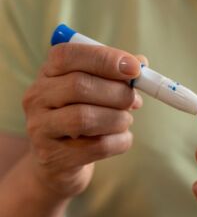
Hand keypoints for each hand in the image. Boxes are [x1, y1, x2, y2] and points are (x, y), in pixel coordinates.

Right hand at [23, 43, 146, 197]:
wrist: (60, 161)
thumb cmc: (84, 115)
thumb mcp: (96, 89)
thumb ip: (117, 73)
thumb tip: (141, 61)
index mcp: (49, 73)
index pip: (68, 55)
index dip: (105, 59)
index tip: (135, 68)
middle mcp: (37, 97)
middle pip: (79, 86)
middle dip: (118, 93)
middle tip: (135, 100)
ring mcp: (40, 129)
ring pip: (85, 118)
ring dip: (119, 119)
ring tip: (125, 120)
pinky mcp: (52, 157)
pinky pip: (97, 146)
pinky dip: (120, 141)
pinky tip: (121, 138)